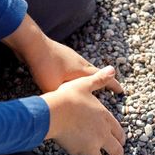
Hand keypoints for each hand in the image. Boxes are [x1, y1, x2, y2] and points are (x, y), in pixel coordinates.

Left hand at [2, 14, 121, 92]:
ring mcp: (70, 56)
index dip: (113, 86)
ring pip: (85, 68)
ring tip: (90, 84)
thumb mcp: (56, 89)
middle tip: (110, 85)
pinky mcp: (60, 53)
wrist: (32, 44)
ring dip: (89, 76)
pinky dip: (76, 72)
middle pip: (96, 72)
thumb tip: (70, 111)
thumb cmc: (45, 66)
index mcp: (83, 71)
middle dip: (104, 80)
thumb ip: (65, 100)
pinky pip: (73, 65)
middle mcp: (80, 62)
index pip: (103, 79)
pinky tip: (69, 76)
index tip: (121, 91)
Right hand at [40, 66, 125, 154]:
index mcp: (105, 118)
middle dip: (116, 154)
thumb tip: (112, 69)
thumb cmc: (68, 97)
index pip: (119, 132)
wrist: (54, 112)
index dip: (120, 139)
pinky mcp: (81, 152)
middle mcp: (103, 133)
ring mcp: (93, 144)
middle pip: (117, 151)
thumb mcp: (85, 84)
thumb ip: (99, 79)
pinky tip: (76, 154)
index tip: (119, 142)